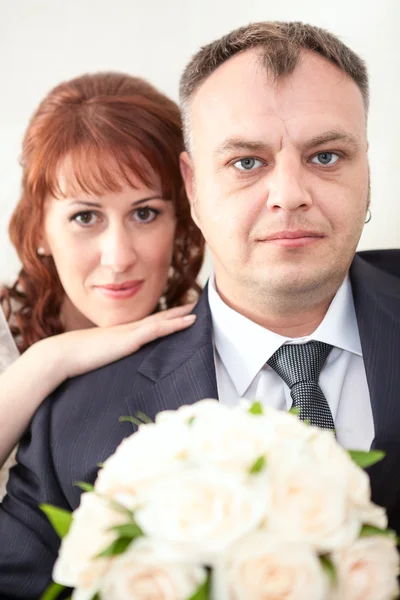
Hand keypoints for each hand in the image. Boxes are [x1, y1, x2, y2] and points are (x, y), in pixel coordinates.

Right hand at [38, 304, 196, 380]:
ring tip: (201, 308)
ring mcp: (132, 332)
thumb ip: (113, 360)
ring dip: (183, 314)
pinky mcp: (132, 338)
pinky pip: (159, 328)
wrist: (64, 355)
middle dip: (180, 311)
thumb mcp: (101, 359)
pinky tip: (190, 321)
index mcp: (124, 334)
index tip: (183, 313)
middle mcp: (130, 329)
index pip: (150, 323)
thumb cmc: (79, 360)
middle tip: (199, 304)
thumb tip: (120, 369)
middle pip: (161, 317)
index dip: (168, 318)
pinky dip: (176, 324)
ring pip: (163, 320)